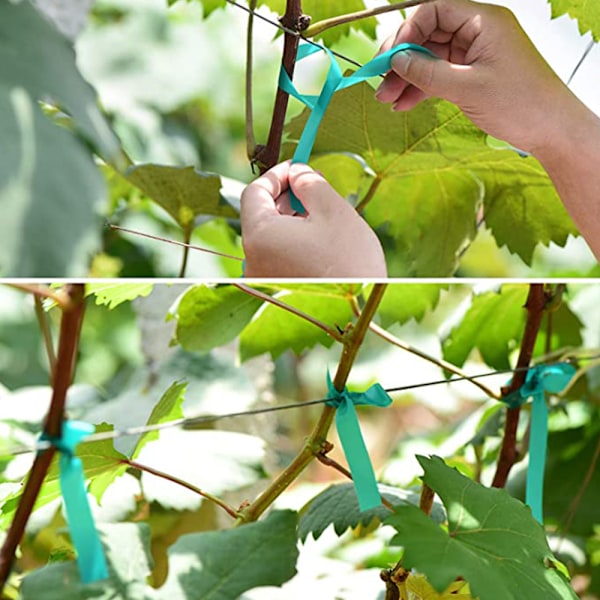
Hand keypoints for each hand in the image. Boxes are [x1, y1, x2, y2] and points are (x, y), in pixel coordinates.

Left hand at [240, 161, 386, 276]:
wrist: (361, 313)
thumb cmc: (350, 262)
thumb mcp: (333, 211)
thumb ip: (310, 183)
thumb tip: (298, 173)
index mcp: (259, 236)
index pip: (254, 193)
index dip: (276, 175)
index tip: (298, 167)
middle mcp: (251, 261)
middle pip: (260, 216)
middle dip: (285, 197)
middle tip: (313, 188)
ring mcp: (261, 279)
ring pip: (270, 236)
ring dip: (291, 219)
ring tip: (321, 216)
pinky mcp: (275, 290)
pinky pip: (276, 256)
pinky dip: (292, 241)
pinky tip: (319, 241)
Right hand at [375, 0, 578, 156]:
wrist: (549, 130)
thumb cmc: (519, 103)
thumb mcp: (466, 88)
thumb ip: (428, 72)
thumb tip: (396, 61)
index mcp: (482, 21)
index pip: (434, 10)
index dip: (407, 31)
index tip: (389, 58)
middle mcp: (477, 32)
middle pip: (428, 35)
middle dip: (401, 59)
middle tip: (379, 82)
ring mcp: (474, 54)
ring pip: (430, 58)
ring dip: (406, 78)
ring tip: (385, 100)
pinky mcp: (472, 75)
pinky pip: (439, 76)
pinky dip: (421, 89)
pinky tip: (403, 105)